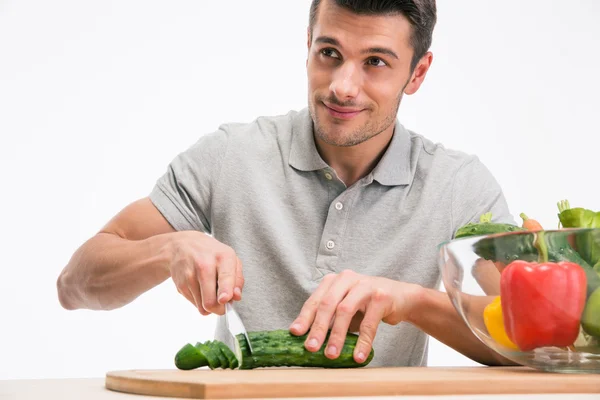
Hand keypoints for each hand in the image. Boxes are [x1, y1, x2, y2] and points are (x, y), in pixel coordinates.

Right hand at [167, 231, 243, 314]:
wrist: (182, 245)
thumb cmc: (211, 253)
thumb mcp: (230, 259)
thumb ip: (238, 279)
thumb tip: (236, 297)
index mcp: (222, 257)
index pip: (225, 277)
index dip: (225, 292)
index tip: (224, 299)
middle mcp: (204, 265)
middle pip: (210, 301)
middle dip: (219, 308)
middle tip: (222, 302)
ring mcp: (190, 275)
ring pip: (202, 307)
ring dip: (209, 305)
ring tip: (210, 289)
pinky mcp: (180, 285)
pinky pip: (194, 304)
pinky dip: (200, 300)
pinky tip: (200, 287)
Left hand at [289, 270, 420, 362]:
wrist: (401, 297)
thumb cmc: (368, 304)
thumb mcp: (346, 307)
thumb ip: (330, 318)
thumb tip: (308, 340)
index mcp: (335, 281)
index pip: (316, 300)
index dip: (304, 317)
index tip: (295, 333)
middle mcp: (347, 279)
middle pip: (328, 304)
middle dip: (318, 328)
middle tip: (310, 348)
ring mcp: (365, 286)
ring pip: (345, 311)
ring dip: (337, 336)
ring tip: (331, 355)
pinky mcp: (381, 296)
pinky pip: (369, 322)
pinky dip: (363, 341)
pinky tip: (358, 356)